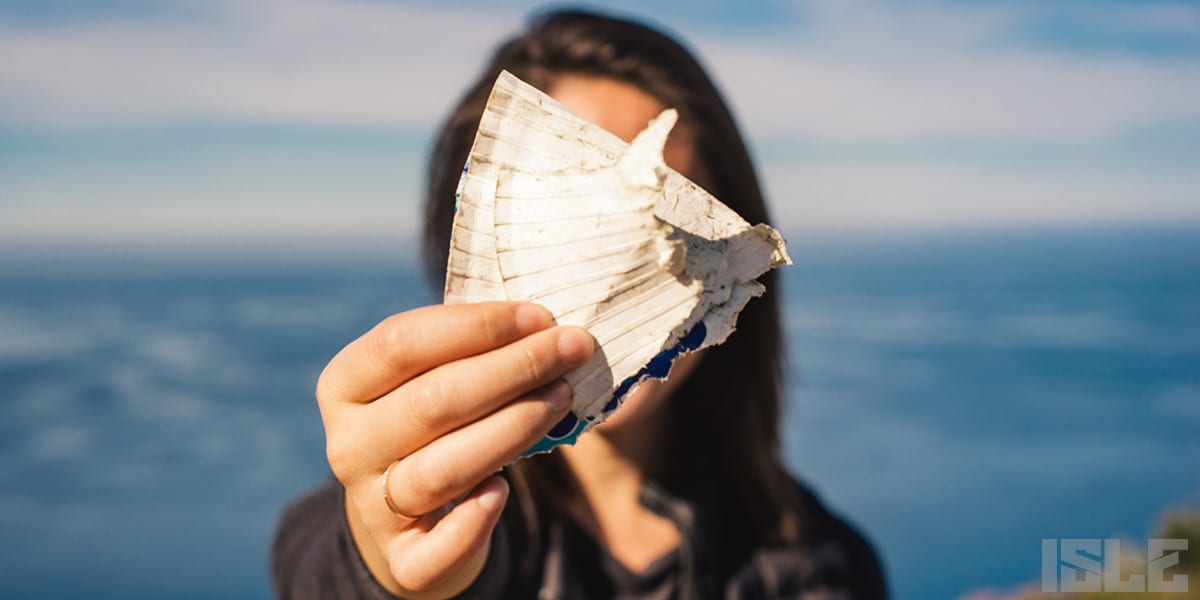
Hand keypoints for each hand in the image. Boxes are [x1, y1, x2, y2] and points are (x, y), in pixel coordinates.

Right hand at [315, 302, 593, 596]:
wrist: (408, 524)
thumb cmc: (435, 425)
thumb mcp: (436, 377)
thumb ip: (474, 350)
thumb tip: (547, 326)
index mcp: (345, 385)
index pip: (401, 342)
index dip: (475, 326)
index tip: (540, 316)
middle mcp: (349, 445)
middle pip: (431, 401)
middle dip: (514, 369)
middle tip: (574, 349)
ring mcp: (370, 506)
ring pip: (440, 470)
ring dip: (511, 430)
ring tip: (563, 399)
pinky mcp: (403, 561)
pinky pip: (438, 547)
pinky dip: (473, 521)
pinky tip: (503, 491)